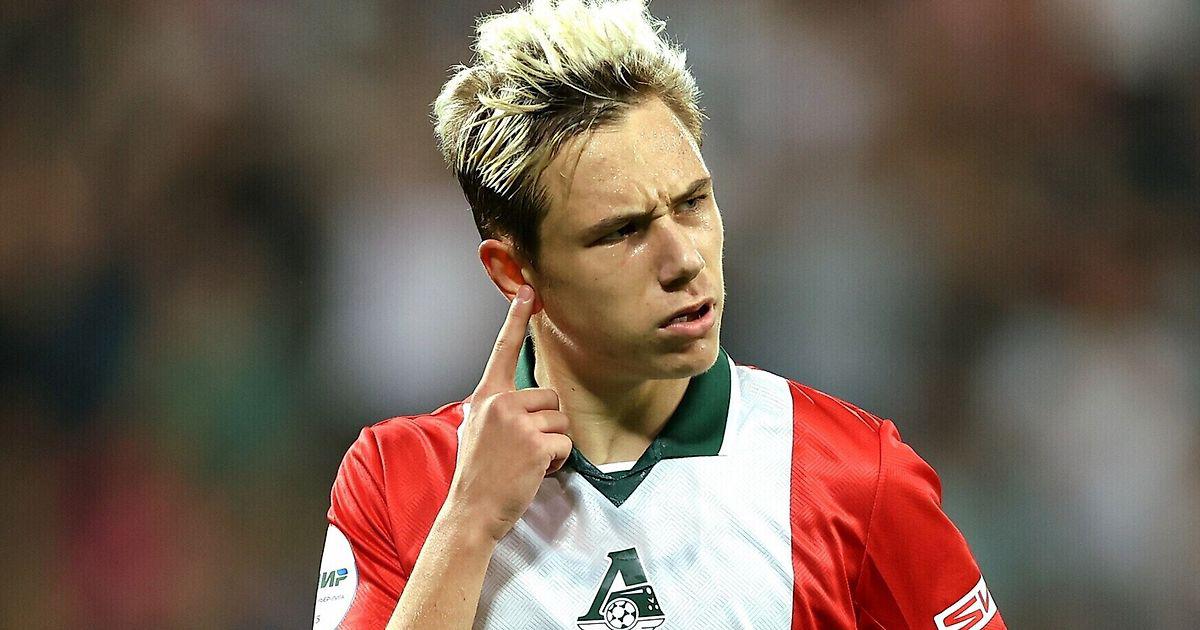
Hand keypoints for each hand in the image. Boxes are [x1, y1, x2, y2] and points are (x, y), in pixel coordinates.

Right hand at [446, 285, 571, 541]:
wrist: (470, 511)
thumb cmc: (477, 475)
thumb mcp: (475, 430)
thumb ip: (495, 409)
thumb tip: (518, 402)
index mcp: (485, 397)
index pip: (502, 350)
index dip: (515, 318)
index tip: (527, 290)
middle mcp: (499, 403)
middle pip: (550, 396)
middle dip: (547, 425)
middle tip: (523, 450)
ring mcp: (517, 422)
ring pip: (560, 420)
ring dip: (553, 444)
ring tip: (527, 461)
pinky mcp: (535, 443)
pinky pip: (564, 444)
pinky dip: (557, 462)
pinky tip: (534, 472)